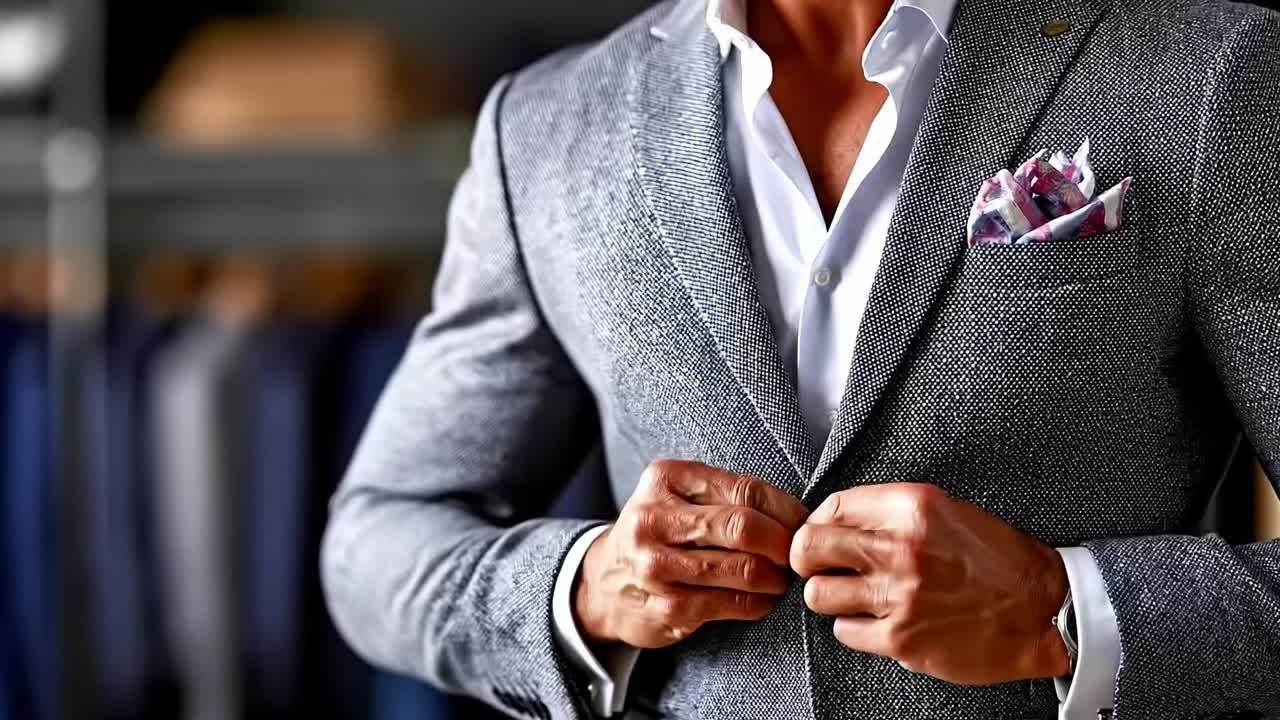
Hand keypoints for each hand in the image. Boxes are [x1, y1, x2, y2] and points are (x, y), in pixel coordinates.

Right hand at [574, 459, 808, 648]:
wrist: (604, 581)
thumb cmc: (660, 533)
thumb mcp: (679, 496)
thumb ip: (727, 495)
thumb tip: (797, 514)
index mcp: (664, 479)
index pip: (745, 489)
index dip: (786, 510)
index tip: (804, 523)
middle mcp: (654, 519)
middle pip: (743, 527)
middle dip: (783, 544)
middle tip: (796, 554)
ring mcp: (656, 566)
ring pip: (742, 569)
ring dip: (775, 577)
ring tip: (782, 577)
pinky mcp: (665, 607)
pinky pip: (731, 604)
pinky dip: (759, 603)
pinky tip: (763, 599)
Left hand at [789, 483, 1068, 684]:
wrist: (1044, 612)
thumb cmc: (998, 561)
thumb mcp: (948, 512)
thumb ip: (892, 513)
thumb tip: (837, 521)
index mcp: (913, 508)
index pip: (833, 507)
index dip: (817, 522)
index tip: (820, 533)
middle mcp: (901, 549)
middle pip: (810, 547)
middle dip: (806, 557)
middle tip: (818, 565)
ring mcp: (899, 596)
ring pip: (819, 594)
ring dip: (829, 596)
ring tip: (850, 595)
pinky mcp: (902, 639)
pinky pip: (845, 631)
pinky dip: (853, 627)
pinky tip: (875, 620)